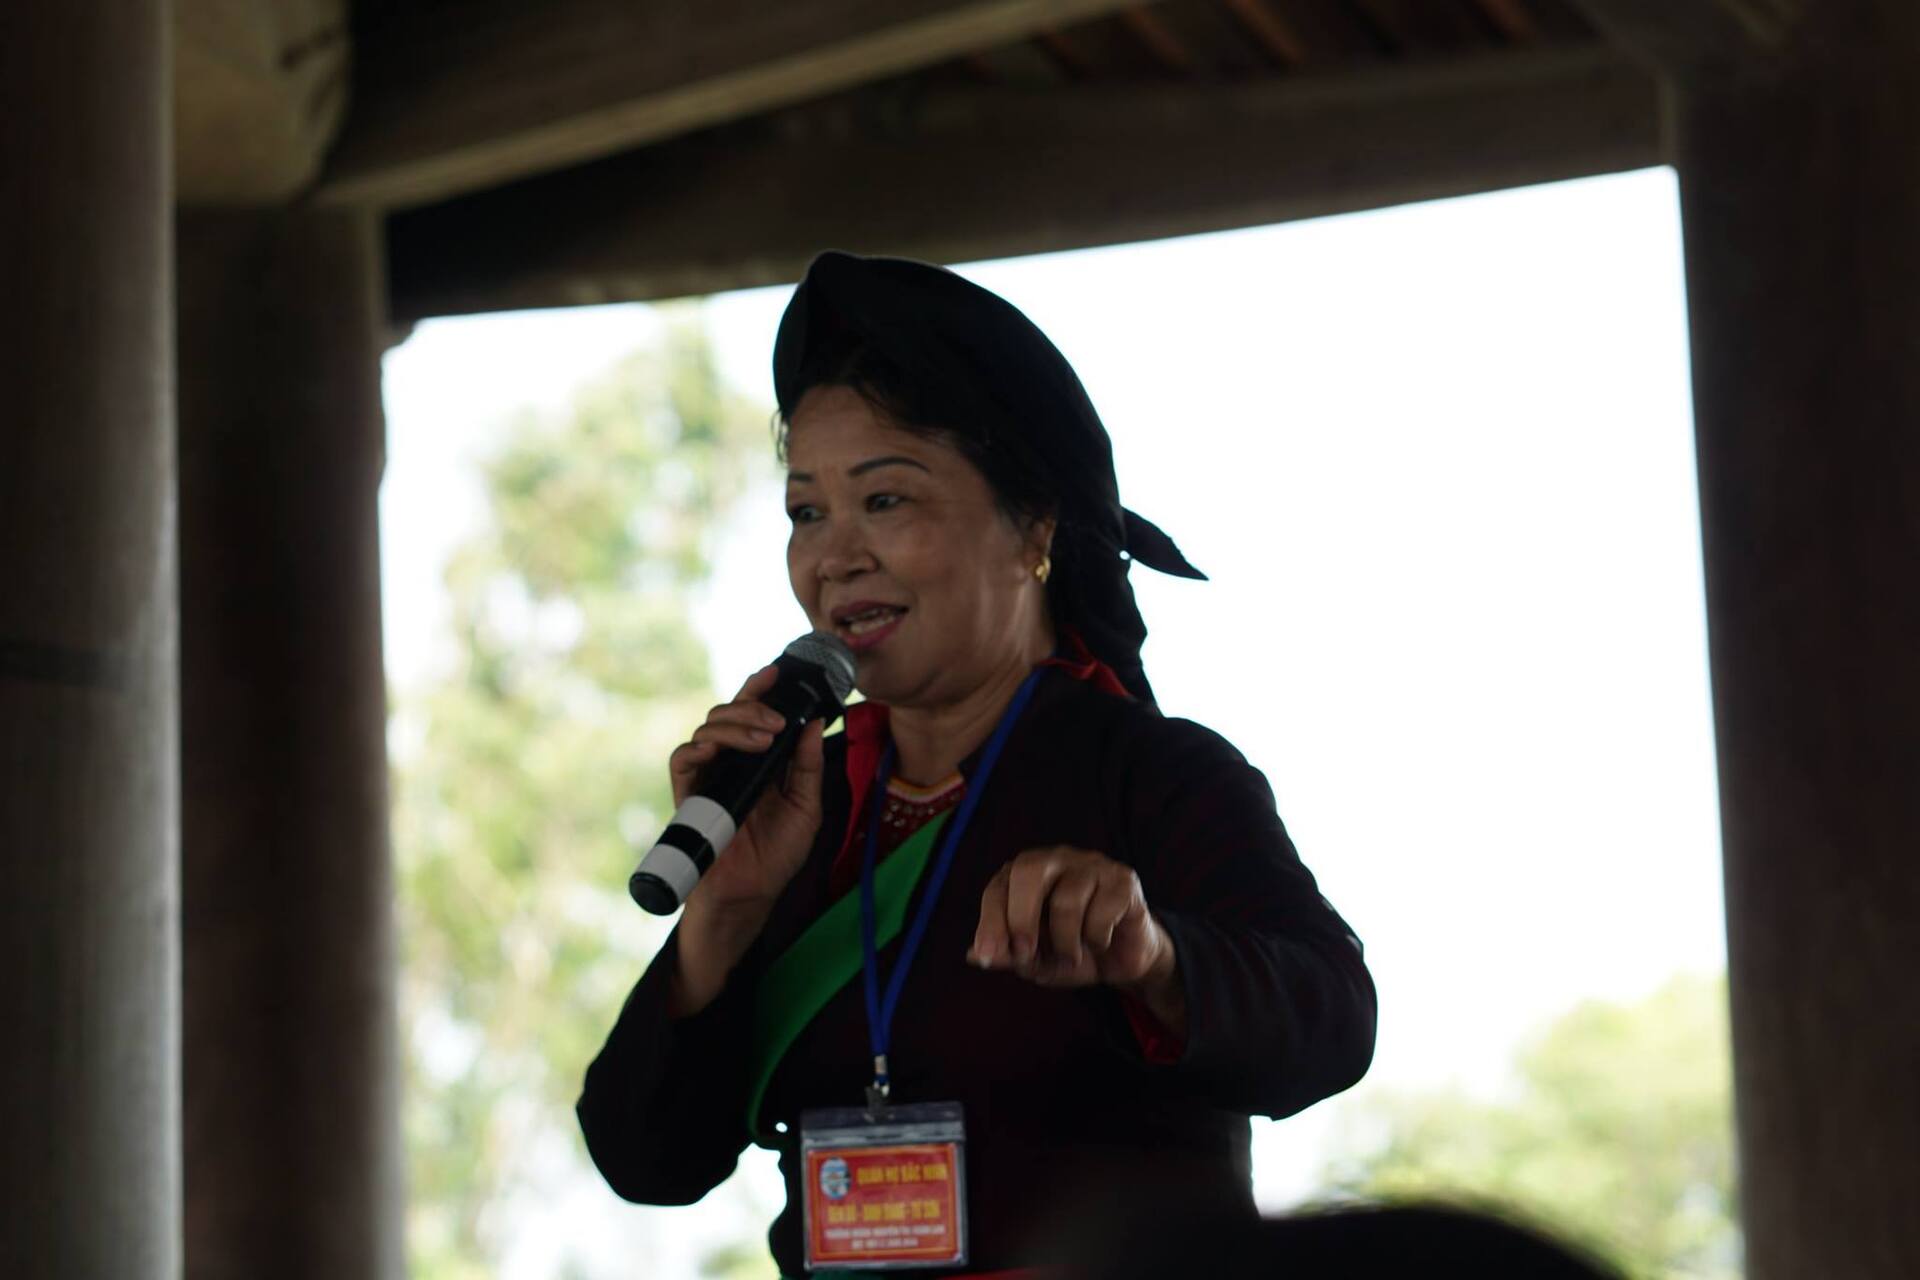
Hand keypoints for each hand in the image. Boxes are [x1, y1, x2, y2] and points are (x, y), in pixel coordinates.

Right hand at [667, 664, 825, 916]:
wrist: (751, 895)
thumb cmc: (777, 855)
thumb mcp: (806, 807)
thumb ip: (807, 766)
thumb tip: (814, 724)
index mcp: (758, 760)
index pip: (754, 714)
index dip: (760, 689)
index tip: (777, 672)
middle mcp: (731, 762)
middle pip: (728, 713)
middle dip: (752, 706)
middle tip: (776, 720)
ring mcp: (708, 776)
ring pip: (708, 729)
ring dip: (735, 726)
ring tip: (763, 739)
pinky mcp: (689, 795)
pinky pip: (682, 760)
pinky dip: (697, 748)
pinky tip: (715, 749)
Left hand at [967, 846, 1178, 1003]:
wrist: (1121, 960)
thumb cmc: (1071, 950)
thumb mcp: (1035, 961)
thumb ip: (1008, 955)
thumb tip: (973, 955)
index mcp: (1026, 875)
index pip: (998, 887)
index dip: (991, 922)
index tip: (990, 956)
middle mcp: (1057, 860)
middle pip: (1029, 871)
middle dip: (1021, 918)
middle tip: (1026, 954)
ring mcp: (1092, 865)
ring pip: (1067, 900)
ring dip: (1066, 942)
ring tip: (1072, 955)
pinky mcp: (1123, 879)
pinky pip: (1103, 910)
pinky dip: (1097, 939)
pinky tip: (1102, 941)